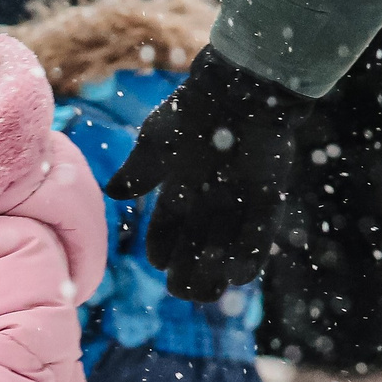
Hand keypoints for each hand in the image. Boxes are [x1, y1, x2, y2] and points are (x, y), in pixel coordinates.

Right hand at [105, 47, 310, 302]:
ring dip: (214, 274)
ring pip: (226, 250)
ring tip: (205, 291)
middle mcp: (208, 199)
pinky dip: (248, 259)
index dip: (161, 249)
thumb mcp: (156, 141)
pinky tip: (235, 276)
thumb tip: (114, 193)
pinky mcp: (267, 199)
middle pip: (194, 248)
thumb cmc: (194, 111)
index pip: (166, 229)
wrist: (241, 90)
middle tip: (180, 290)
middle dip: (186, 274)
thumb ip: (138, 170)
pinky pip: (259, 238)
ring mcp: (238, 201)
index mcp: (180, 187)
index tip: (158, 263)